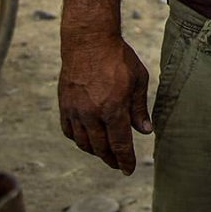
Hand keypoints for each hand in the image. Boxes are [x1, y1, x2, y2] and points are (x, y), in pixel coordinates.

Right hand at [58, 35, 151, 174]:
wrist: (88, 42)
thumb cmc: (118, 58)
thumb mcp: (138, 80)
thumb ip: (140, 108)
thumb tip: (145, 131)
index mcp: (113, 109)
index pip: (120, 144)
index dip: (125, 160)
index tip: (128, 169)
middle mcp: (92, 114)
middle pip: (101, 148)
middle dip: (111, 159)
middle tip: (118, 164)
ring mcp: (76, 111)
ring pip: (83, 142)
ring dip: (95, 151)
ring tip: (104, 153)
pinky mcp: (65, 105)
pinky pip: (69, 131)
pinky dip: (78, 139)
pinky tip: (86, 139)